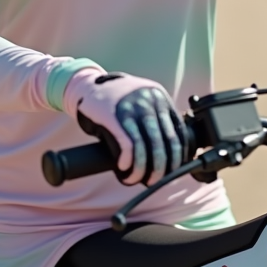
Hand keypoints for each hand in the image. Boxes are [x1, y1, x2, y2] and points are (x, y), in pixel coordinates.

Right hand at [61, 69, 185, 185]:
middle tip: (155, 181)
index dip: (178, 156)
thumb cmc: (117, 101)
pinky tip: (123, 169)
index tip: (173, 171)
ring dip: (143, 169)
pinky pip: (128, 146)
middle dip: (162, 167)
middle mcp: (149, 101)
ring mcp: (131, 108)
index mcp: (160, 97)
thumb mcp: (142, 100)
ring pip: (146, 147)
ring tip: (137, 179)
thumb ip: (157, 117)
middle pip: (165, 142)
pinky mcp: (114, 117)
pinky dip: (129, 162)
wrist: (87, 86)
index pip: (178, 132)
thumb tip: (171, 153)